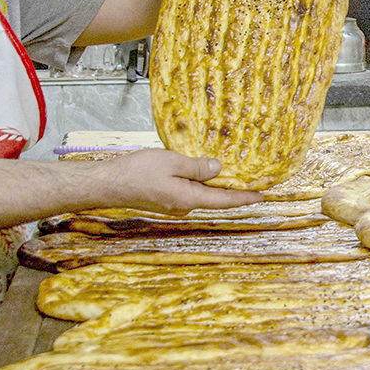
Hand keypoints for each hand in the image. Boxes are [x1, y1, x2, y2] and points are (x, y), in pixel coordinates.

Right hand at [89, 149, 261, 214]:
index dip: (244, 197)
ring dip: (212, 185)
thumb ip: (197, 167)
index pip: (224, 200)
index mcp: (188, 199)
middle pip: (213, 198)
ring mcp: (173, 205)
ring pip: (199, 194)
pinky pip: (187, 192)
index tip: (261, 196)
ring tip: (228, 172)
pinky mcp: (163, 200)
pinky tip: (199, 171)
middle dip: (231, 189)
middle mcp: (183, 207)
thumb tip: (218, 169)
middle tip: (250, 179)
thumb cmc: (137, 172)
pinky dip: (197, 183)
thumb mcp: (172, 163)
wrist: (108, 184)